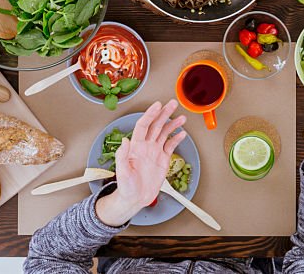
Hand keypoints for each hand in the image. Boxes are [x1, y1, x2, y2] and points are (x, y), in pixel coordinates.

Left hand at [94, 100, 186, 226]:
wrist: (135, 199)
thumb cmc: (126, 187)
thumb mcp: (121, 172)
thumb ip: (122, 155)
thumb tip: (124, 141)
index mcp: (136, 146)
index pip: (143, 125)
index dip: (150, 115)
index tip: (157, 106)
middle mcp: (146, 146)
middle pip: (156, 125)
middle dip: (164, 114)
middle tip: (172, 104)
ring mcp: (155, 152)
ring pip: (165, 133)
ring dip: (173, 124)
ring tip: (181, 117)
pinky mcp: (162, 160)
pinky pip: (170, 146)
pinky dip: (177, 139)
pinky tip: (182, 133)